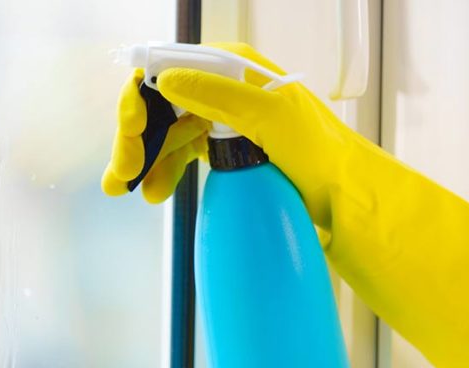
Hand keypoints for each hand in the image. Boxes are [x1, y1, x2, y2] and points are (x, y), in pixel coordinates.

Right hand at [101, 43, 468, 367]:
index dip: (140, 98)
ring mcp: (222, 121)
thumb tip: (164, 80)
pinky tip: (154, 193)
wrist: (346, 199)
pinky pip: (180, 156)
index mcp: (234, 68)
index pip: (169, 70)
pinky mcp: (223, 151)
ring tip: (129, 191)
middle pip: (160, 104)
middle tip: (122, 176)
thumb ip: (218, 94)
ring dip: (143, 161)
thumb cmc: (320, 153)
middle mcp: (223, 88)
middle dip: (135, 137)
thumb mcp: (270, 118)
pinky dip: (162, 173)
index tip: (132, 133)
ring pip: (166, 133)